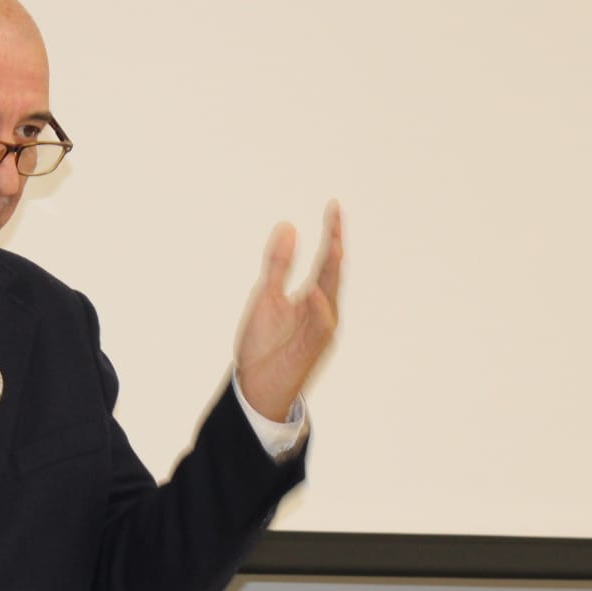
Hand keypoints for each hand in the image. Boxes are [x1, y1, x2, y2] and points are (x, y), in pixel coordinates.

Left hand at [235, 200, 344, 421]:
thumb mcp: (267, 295)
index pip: (325, 260)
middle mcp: (321, 311)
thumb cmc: (264, 343)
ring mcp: (318, 330)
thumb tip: (289, 225)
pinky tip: (314, 292)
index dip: (331, 233)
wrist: (256, 385)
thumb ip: (279, 263)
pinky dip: (319, 311)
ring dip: (332, 273)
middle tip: (335, 218)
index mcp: (311, 297)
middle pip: (332, 273)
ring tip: (332, 245)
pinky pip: (319, 329)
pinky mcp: (310, 350)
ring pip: (331, 298)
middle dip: (335, 246)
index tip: (333, 206)